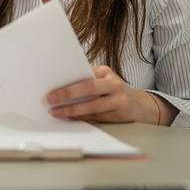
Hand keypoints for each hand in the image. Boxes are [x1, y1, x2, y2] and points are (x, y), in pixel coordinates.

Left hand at [46, 65, 172, 124]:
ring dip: (72, 110)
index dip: (69, 80)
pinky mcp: (118, 114)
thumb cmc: (113, 90)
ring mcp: (118, 100)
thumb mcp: (103, 79)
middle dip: (68, 94)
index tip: (51, 85)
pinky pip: (96, 116)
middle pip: (89, 88)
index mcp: (106, 72)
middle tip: (51, 99)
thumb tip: (59, 85)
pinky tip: (69, 117)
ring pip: (92, 106)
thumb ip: (86, 79)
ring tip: (56, 112)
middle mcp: (113, 84)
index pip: (85, 73)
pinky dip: (81, 117)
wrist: (138, 105)